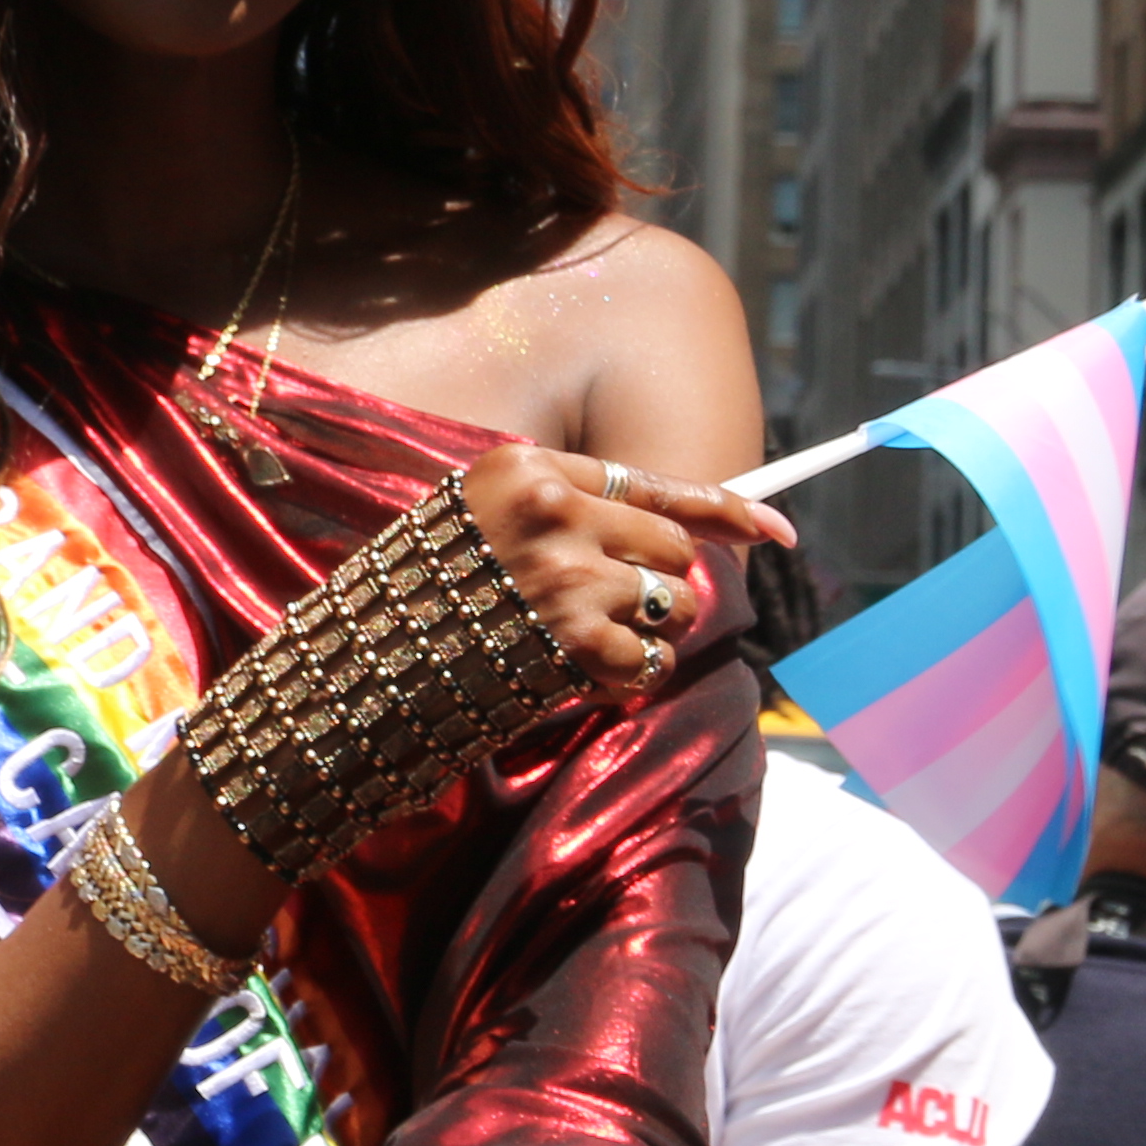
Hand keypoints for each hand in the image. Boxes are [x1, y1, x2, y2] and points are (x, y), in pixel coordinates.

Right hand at [454, 445, 796, 704]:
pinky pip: (650, 661)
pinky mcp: (576, 640)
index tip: (778, 530)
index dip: (726, 508)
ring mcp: (568, 576)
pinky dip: (626, 677)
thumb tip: (699, 532)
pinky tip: (574, 673)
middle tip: (604, 607)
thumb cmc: (428, 586)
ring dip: (642, 632)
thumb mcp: (485, 516)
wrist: (366, 661)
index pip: (652, 484)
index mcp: (528, 468)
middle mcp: (554, 511)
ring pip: (671, 606)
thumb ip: (572, 509)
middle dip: (658, 582)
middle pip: (672, 548)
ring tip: (575, 640)